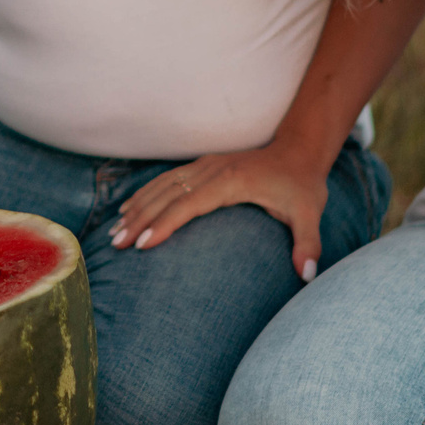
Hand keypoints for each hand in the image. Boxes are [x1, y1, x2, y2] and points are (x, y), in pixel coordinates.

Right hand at [109, 144, 331, 280]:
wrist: (298, 151)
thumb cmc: (302, 185)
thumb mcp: (310, 213)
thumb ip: (308, 243)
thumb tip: (306, 274)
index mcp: (232, 181)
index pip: (190, 203)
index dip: (165, 223)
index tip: (143, 244)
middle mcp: (212, 169)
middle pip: (168, 195)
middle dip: (140, 219)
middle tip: (117, 245)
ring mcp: (204, 165)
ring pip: (161, 185)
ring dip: (137, 207)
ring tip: (115, 232)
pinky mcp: (201, 166)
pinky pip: (166, 180)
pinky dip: (144, 194)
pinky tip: (128, 209)